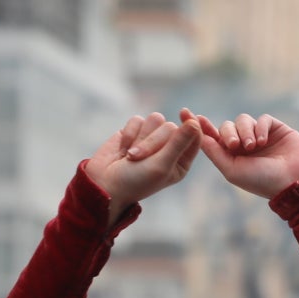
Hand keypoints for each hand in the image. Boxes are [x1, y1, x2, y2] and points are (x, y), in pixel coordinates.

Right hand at [85, 114, 203, 223]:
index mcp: (181, 161)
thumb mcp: (161, 165)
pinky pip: (137, 120)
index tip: (184, 113)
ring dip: (141, 137)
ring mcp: (151, 138)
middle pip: (170, 127)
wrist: (104, 184)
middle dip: (152, 141)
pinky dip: (129, 134)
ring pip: (155, 119)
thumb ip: (178, 143)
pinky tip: (123, 149)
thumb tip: (194, 122)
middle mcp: (168, 148)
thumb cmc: (135, 181)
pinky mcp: (134, 132)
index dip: (191, 124)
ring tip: (131, 155)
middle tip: (138, 158)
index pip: (194, 136)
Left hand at [187, 110, 298, 201]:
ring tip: (252, 146)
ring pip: (242, 120)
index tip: (185, 113)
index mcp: (231, 156)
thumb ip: (214, 152)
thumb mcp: (231, 170)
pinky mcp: (275, 128)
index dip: (199, 124)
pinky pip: (261, 119)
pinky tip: (262, 141)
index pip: (211, 136)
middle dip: (228, 133)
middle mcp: (243, 144)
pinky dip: (259, 128)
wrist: (294, 181)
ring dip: (245, 131)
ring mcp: (259, 135)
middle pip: (226, 126)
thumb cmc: (261, 181)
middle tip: (235, 146)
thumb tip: (197, 135)